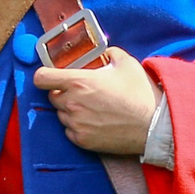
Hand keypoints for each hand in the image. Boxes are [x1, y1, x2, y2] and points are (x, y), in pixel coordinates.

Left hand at [34, 47, 159, 154]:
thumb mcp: (128, 64)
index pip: (41, 78)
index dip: (45, 76)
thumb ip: (110, 54)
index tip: (52, 77)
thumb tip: (105, 53)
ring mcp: (76, 124)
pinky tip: (96, 122)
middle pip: (52, 97)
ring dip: (71, 111)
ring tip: (93, 109)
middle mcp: (72, 103)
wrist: (153, 126)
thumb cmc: (140, 94)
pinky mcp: (82, 140)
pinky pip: (70, 131)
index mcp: (78, 81)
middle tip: (83, 93)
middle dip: (64, 93)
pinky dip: (78, 127)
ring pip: (61, 115)